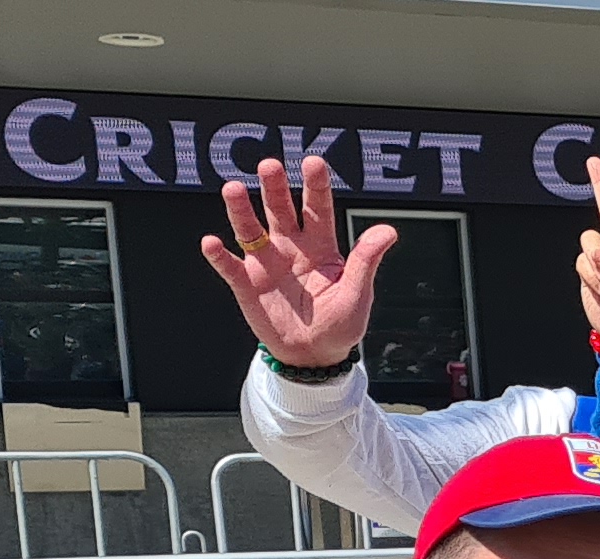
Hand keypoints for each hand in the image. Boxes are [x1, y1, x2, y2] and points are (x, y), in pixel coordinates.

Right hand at [201, 156, 392, 368]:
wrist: (313, 355)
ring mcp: (266, 263)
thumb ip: (366, 261)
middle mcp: (290, 247)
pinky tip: (212, 242)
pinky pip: (230, 266)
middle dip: (274, 187)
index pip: (317, 209)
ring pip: (249, 229)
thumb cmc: (340, 324)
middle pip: (280, 209)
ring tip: (233, 188)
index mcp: (320, 246)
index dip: (315, 185)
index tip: (312, 162)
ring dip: (240, 209)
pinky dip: (219, 255)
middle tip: (269, 165)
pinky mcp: (246, 284)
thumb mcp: (358, 294)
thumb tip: (388, 230)